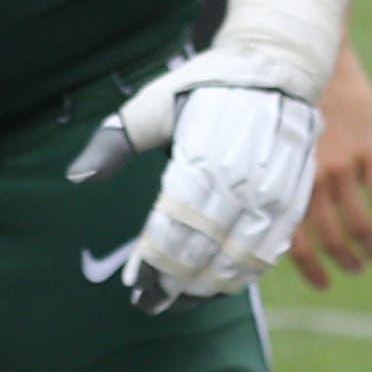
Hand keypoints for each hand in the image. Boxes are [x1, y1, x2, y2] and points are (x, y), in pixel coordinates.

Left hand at [68, 53, 321, 312]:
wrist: (276, 68)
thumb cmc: (203, 86)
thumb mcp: (150, 106)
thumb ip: (113, 143)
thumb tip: (77, 178)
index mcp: (201, 161)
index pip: (172, 230)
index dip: (153, 265)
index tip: (133, 287)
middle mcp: (240, 183)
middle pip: (204, 251)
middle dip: (175, 283)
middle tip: (150, 303)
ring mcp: (272, 195)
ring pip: (240, 259)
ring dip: (210, 286)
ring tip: (182, 300)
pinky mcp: (294, 199)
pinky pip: (271, 249)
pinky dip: (245, 272)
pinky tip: (222, 283)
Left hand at [288, 41, 371, 288]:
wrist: (310, 58)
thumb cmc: (281, 101)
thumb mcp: (267, 142)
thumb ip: (273, 179)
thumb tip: (267, 217)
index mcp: (282, 178)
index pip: (293, 238)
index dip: (309, 268)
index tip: (323, 285)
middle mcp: (310, 177)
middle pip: (331, 237)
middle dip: (345, 261)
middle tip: (356, 270)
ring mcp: (342, 165)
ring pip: (360, 224)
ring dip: (371, 248)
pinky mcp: (369, 150)